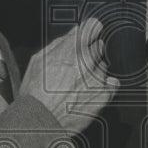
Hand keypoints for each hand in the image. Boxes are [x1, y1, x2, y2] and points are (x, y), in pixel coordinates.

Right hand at [20, 17, 118, 134]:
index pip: (93, 26)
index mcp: (71, 49)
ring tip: (76, 85)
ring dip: (94, 71)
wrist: (40, 122)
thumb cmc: (35, 93)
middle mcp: (88, 61)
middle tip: (74, 67)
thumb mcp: (38, 61)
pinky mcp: (105, 95)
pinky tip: (90, 91)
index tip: (88, 34)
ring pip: (103, 65)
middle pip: (98, 46)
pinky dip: (105, 85)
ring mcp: (98, 78)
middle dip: (89, 53)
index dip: (90, 30)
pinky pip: (112, 83)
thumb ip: (59, 43)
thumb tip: (74, 32)